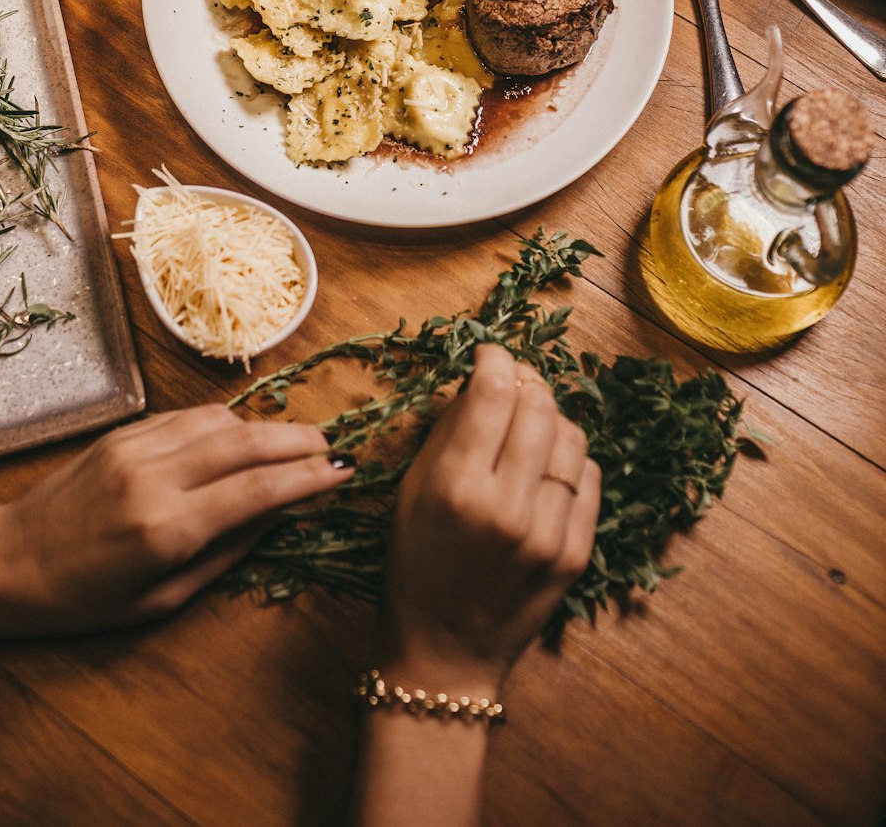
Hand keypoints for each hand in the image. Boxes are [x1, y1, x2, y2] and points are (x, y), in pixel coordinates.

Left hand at [0, 403, 353, 634]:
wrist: (6, 561)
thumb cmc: (84, 599)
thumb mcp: (162, 598)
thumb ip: (226, 553)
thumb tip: (279, 515)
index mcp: (165, 527)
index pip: (257, 489)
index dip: (309, 478)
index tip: (345, 473)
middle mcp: (153, 476)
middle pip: (247, 441)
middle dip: (298, 441)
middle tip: (334, 447)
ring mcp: (135, 446)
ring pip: (220, 419)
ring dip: (265, 427)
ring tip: (297, 442)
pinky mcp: (123, 432)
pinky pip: (188, 417)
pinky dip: (226, 423)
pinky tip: (244, 437)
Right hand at [377, 343, 598, 696]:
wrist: (444, 650)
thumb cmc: (416, 563)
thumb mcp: (413, 490)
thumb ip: (449, 428)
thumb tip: (483, 377)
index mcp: (454, 488)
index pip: (493, 393)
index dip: (495, 358)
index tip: (490, 354)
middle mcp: (505, 508)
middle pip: (538, 406)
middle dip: (525, 383)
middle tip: (512, 386)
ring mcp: (546, 534)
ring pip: (572, 436)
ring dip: (552, 419)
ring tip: (529, 430)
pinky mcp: (575, 554)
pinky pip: (590, 477)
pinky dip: (570, 460)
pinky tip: (545, 468)